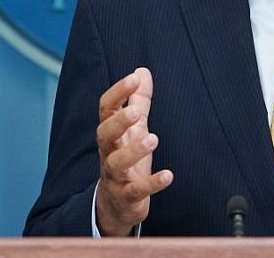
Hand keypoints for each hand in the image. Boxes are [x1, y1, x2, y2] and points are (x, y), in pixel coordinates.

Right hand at [95, 67, 172, 235]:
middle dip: (118, 122)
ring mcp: (115, 175)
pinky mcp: (127, 196)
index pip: (106, 108)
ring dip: (134, 151)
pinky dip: (152, 183)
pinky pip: (137, 190)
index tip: (133, 78)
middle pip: (105, 133)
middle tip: (135, 113)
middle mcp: (108, 152)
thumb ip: (138, 101)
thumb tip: (141, 70)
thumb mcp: (133, 128)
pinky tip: (169, 175)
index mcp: (111, 132)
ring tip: (153, 139)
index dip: (118, 92)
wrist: (117, 203)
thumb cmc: (126, 158)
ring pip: (117, 162)